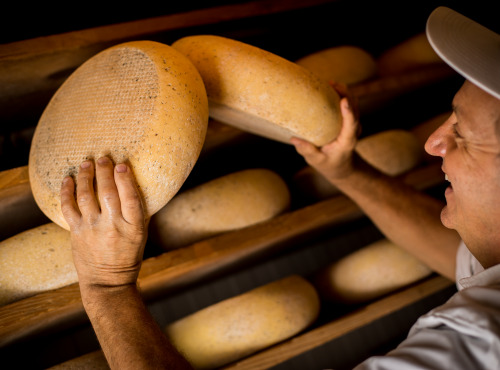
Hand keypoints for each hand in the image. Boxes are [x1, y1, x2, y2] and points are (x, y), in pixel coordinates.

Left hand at [61, 156, 146, 289]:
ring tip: (87, 164)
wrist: (107, 282)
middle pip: (107, 192)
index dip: (125, 179)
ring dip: (86, 176)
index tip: (122, 165)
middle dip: (105, 172)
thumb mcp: (141, 235)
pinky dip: (66, 191)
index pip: (130, 197)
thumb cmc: (128, 256)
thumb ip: (138, 213)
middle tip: (104, 158)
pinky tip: (68, 179)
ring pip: (86, 196)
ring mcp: (92, 228)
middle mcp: (112, 226)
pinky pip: (68, 207)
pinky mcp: (77, 232)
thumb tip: (133, 186)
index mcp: (133, 227)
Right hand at [291, 87, 359, 183]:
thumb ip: (307, 151)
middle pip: (355, 107)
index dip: (348, 111)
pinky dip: (341, 93)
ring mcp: (353, 123)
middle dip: (345, 93)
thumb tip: (294, 139)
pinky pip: (349, 103)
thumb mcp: (317, 161)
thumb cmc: (329, 164)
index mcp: (347, 140)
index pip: (351, 124)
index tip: (343, 100)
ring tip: (329, 82)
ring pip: (353, 102)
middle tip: (331, 83)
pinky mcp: (349, 119)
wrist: (342, 167)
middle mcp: (354, 130)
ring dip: (344, 90)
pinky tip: (328, 87)